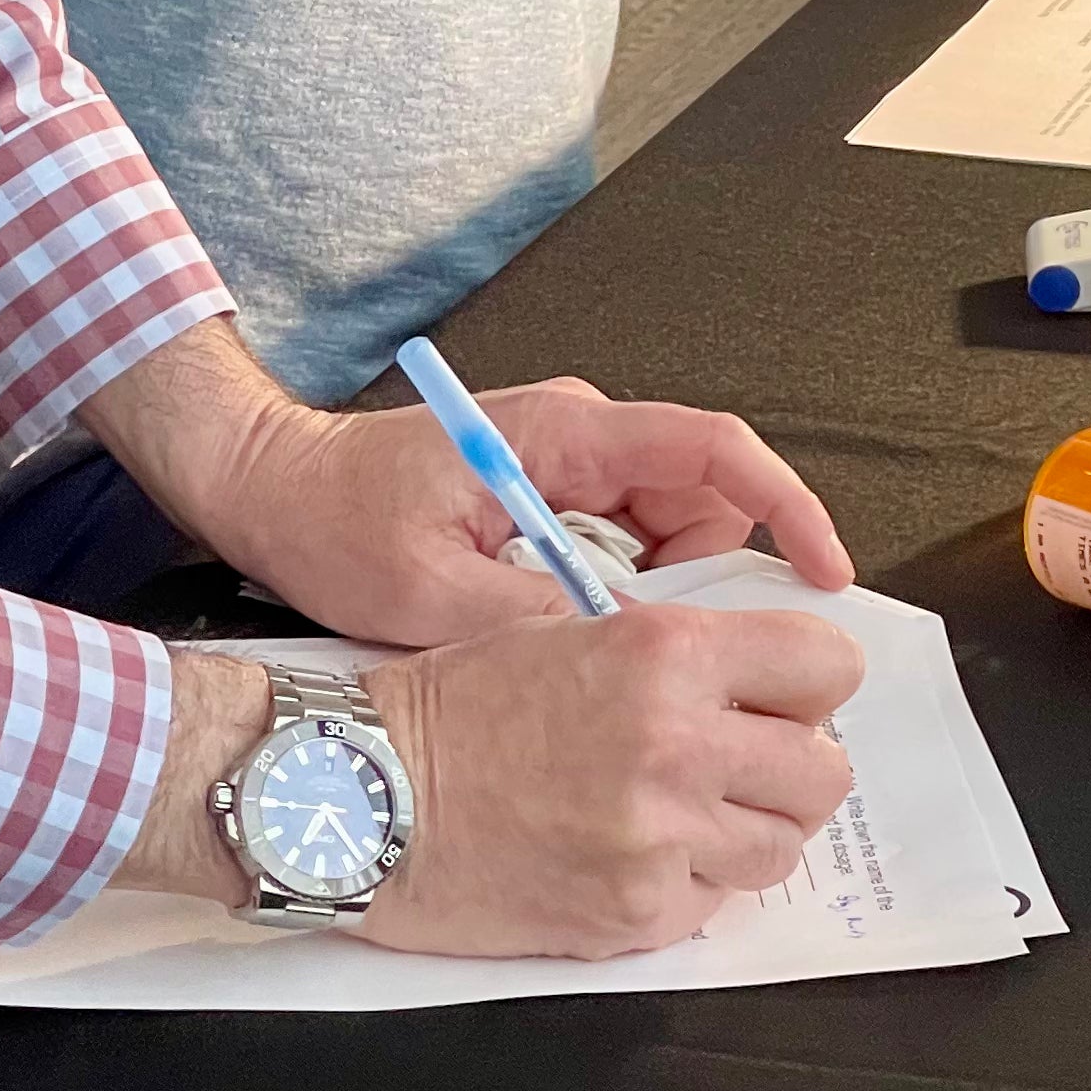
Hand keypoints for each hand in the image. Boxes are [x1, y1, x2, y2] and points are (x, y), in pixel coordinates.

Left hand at [84, 323, 851, 648]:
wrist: (266, 486)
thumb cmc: (332, 523)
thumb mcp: (427, 593)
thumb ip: (536, 620)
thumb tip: (627, 655)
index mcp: (565, 436)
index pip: (714, 449)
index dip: (785, 508)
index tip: (823, 575)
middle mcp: (581, 440)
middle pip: (703, 498)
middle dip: (712, 577)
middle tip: (680, 655)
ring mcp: (566, 469)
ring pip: (668, 530)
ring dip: (661, 595)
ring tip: (605, 654)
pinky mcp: (548, 500)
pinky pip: (624, 546)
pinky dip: (624, 597)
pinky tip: (582, 645)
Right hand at [362, 606, 862, 955]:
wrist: (356, 796)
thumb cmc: (453, 707)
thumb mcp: (575, 631)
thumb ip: (680, 659)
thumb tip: (767, 684)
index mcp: (669, 655)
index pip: (830, 665)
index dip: (813, 683)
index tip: (785, 697)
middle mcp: (679, 744)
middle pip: (826, 771)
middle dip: (792, 766)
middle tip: (741, 765)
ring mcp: (659, 838)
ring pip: (782, 847)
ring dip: (748, 832)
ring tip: (682, 816)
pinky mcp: (632, 914)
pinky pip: (713, 904)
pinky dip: (686, 887)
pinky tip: (628, 858)